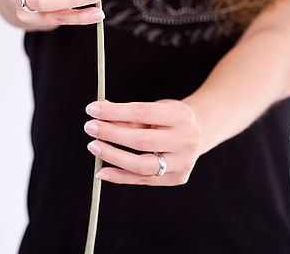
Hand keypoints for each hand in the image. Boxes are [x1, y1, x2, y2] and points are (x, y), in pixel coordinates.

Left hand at [84, 99, 202, 185]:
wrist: (200, 132)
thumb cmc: (172, 118)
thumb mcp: (157, 109)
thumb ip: (130, 115)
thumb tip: (100, 113)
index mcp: (181, 116)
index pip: (142, 113)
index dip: (115, 111)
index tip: (92, 109)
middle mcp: (186, 140)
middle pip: (141, 140)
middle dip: (111, 134)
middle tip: (90, 127)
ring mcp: (183, 162)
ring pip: (142, 165)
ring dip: (113, 156)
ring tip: (94, 146)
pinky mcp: (177, 178)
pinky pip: (143, 180)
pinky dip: (120, 177)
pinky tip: (102, 170)